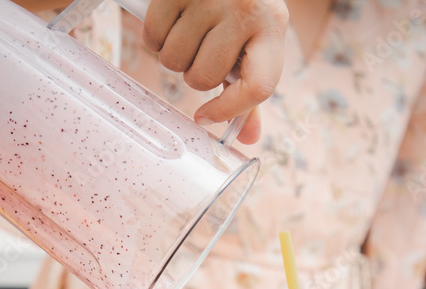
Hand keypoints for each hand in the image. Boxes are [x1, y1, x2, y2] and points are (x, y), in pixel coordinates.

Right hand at [142, 0, 288, 143]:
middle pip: (204, 78)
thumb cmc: (238, 8)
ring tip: (188, 30)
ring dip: (174, 54)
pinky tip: (171, 19)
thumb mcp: (254, 40)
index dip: (229, 111)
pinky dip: (155, 37)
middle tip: (202, 49)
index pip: (257, 88)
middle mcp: (245, 9)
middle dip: (195, 72)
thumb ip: (249, 90)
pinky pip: (152, 38)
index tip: (205, 117)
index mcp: (272, 26)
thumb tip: (248, 139)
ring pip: (174, 61)